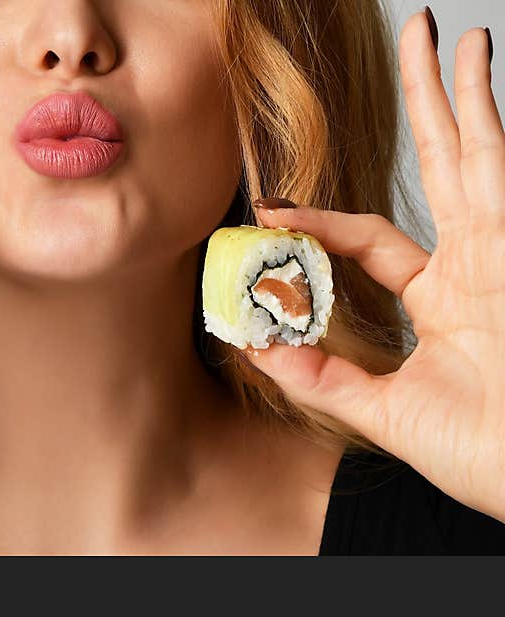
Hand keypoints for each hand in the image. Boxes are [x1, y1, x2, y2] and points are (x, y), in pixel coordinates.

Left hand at [243, 14, 504, 521]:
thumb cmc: (485, 456)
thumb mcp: (386, 413)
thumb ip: (323, 378)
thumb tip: (254, 347)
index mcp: (446, 298)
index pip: (376, 239)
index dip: (324, 222)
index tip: (271, 212)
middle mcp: (477, 264)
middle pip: (443, 168)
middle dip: (426, 110)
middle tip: (412, 47)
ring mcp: (503, 251)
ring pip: (475, 151)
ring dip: (458, 91)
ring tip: (441, 32)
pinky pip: (495, 169)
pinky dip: (484, 117)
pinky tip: (474, 68)